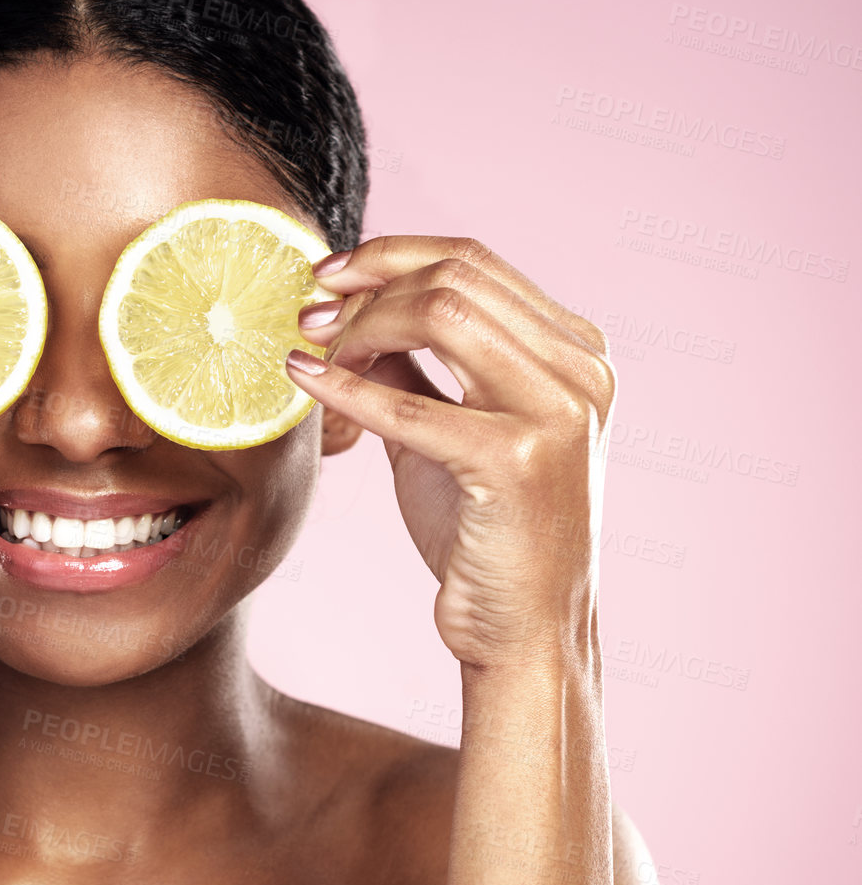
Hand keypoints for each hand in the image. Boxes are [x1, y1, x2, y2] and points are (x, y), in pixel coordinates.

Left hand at [286, 237, 616, 669]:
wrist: (521, 629)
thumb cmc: (485, 533)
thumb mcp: (450, 429)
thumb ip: (416, 366)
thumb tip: (351, 306)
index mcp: (576, 353)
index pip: (474, 261)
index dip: (389, 254)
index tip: (326, 276)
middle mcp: (580, 372)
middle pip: (454, 277)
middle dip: (365, 286)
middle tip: (307, 315)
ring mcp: (559, 414)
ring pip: (441, 314)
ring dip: (358, 325)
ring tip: (312, 349)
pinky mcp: (519, 462)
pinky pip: (411, 403)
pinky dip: (346, 385)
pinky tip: (304, 381)